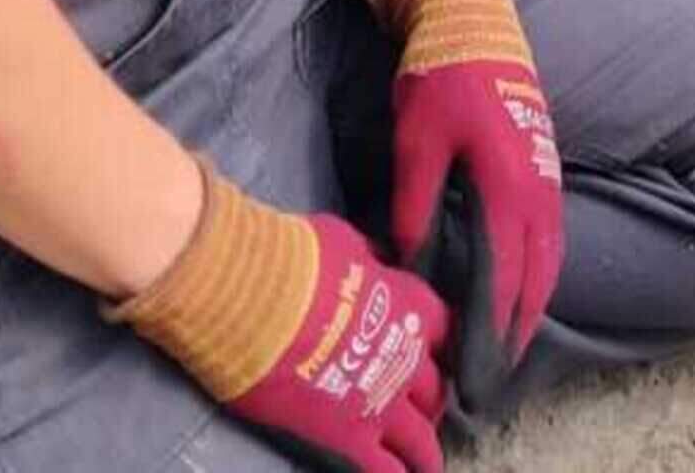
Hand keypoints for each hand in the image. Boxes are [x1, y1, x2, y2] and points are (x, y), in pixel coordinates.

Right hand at [110, 163, 447, 472]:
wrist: (248, 298)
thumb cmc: (289, 258)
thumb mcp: (343, 243)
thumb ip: (367, 262)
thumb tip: (371, 262)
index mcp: (409, 306)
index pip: (446, 330)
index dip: (438, 345)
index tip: (432, 354)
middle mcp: (406, 358)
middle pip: (435, 387)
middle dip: (430, 400)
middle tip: (422, 411)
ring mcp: (381, 403)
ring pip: (420, 438)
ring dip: (424, 451)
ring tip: (425, 463)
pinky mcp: (348, 438)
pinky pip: (384, 469)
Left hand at [372, 0, 563, 363]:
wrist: (473, 14)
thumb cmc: (439, 76)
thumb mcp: (416, 144)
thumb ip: (416, 207)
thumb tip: (412, 265)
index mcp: (509, 187)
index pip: (503, 280)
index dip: (490, 332)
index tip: (475, 372)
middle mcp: (539, 188)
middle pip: (537, 278)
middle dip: (518, 331)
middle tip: (495, 375)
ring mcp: (548, 174)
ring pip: (549, 257)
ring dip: (533, 303)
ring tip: (513, 342)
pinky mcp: (546, 162)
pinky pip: (551, 233)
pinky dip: (541, 270)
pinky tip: (525, 283)